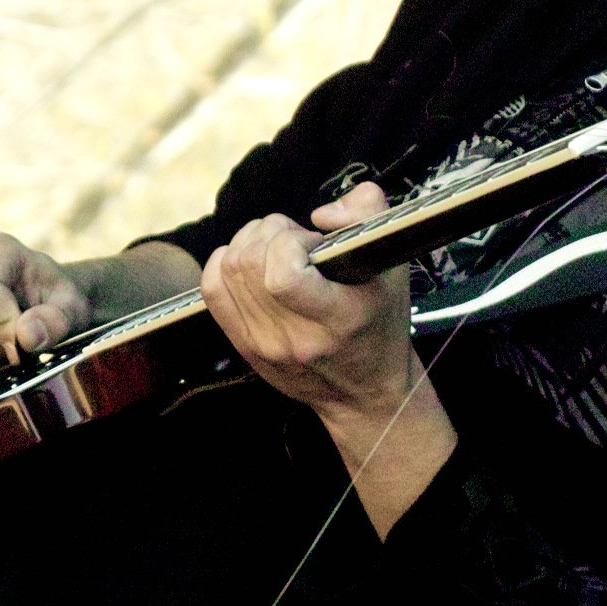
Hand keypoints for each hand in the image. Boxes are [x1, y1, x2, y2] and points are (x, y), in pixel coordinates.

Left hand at [199, 180, 414, 418]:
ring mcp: (263, 344)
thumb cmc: (381, 324)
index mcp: (336, 322)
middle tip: (299, 241)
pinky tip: (251, 261)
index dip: (291, 242)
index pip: (283, 275)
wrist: (363, 392)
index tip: (316, 244)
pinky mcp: (244, 345)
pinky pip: (212, 289)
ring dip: (250, 242)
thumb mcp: (394, 268)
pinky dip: (225, 262)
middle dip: (272, 233)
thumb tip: (321, 213)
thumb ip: (369, 215)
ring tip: (280, 248)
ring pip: (228, 269)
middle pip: (249, 263)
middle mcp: (293, 338)